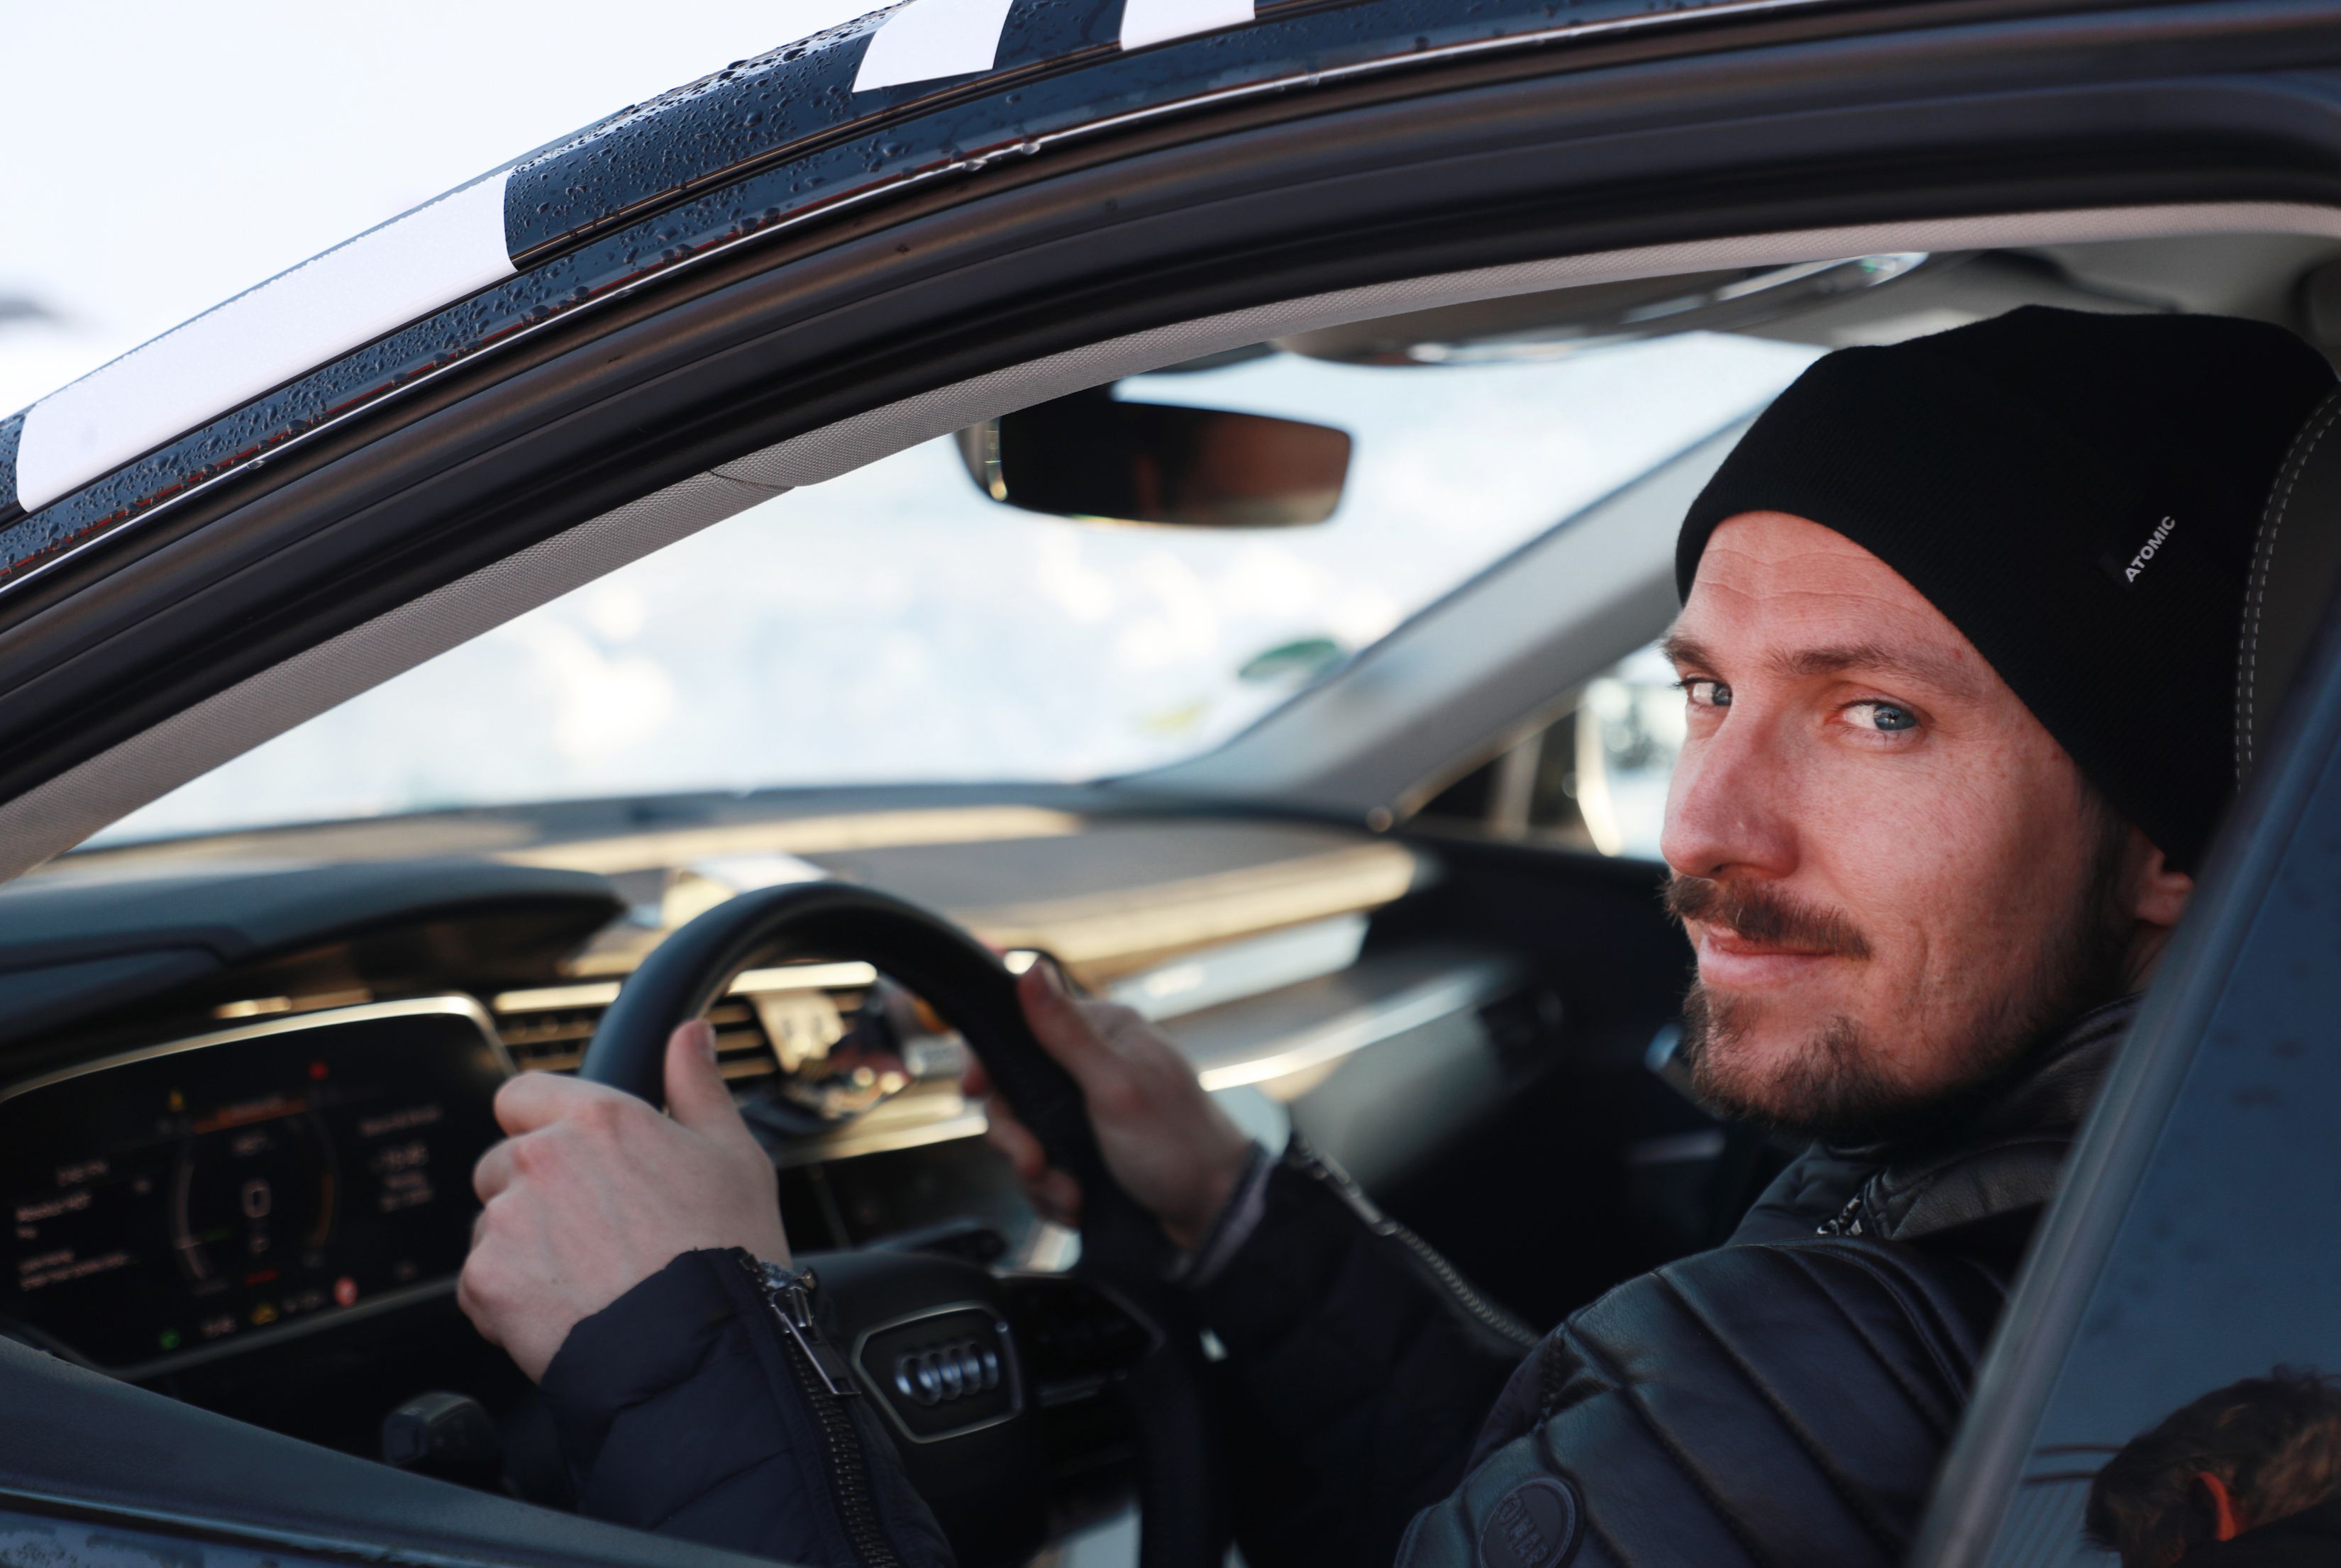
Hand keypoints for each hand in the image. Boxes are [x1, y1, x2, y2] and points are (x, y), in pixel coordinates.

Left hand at [459, 1019, 789, 1380]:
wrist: (700, 1348)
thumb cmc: (727, 1249)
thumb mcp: (733, 1154)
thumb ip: (698, 1086)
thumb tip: (691, 1034)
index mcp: (598, 1118)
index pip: (520, 1095)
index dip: (539, 1124)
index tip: (568, 1158)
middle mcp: (542, 1157)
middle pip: (501, 1165)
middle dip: (532, 1194)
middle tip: (590, 1235)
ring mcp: (507, 1219)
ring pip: (490, 1227)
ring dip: (520, 1250)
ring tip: (584, 1284)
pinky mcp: (486, 1279)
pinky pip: (479, 1286)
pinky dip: (509, 1304)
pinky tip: (564, 1316)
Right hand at [966, 964, 1253, 1251]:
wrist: (1212, 1216)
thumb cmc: (1178, 1145)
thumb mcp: (1116, 1086)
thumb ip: (1067, 1033)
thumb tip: (1030, 968)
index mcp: (1103, 1035)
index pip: (1022, 1030)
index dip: (990, 1062)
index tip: (976, 1091)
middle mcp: (1092, 1067)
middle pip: (1013, 1093)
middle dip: (1020, 1138)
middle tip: (1038, 1165)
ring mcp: (1087, 1113)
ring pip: (1025, 1138)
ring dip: (1041, 1176)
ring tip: (1072, 1194)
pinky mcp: (1087, 1152)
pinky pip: (1043, 1171)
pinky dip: (1055, 1193)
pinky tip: (1080, 1203)